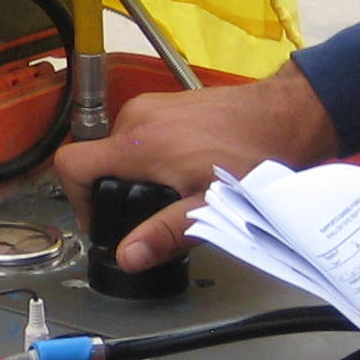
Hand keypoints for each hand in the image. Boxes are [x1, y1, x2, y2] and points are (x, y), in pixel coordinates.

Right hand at [51, 64, 341, 270]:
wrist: (288, 114)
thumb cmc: (251, 158)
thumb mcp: (209, 205)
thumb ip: (165, 233)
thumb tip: (126, 258)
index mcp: (136, 143)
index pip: (70, 164)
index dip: (76, 199)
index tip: (103, 220)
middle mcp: (135, 117)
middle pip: (99, 160)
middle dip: (116, 191)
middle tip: (152, 216)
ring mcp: (152, 104)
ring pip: (122, 147)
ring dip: (137, 174)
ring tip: (174, 193)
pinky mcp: (169, 101)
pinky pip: (143, 132)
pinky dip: (153, 155)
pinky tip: (187, 170)